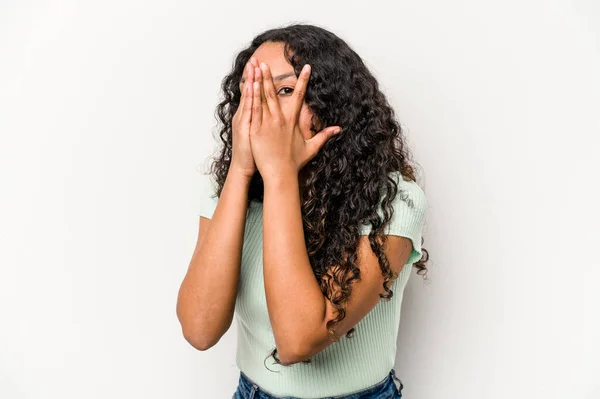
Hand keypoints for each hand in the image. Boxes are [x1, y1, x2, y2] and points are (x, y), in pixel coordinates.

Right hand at [230, 57, 258, 178]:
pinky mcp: (245, 127)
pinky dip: (249, 96)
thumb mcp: (259, 135)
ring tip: (253, 66)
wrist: (244, 166)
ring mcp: (245, 120)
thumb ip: (265, 123)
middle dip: (252, 74)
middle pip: (250, 91)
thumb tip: (273, 115)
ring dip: (251, 80)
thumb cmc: (254, 153)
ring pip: (249, 97)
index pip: (253, 94)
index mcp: (251, 116)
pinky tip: (251, 85)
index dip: (256, 79)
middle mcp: (246, 115)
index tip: (259, 65)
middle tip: (255, 58)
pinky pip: (249, 109)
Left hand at [249, 62, 341, 179]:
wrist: (280, 174)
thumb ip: (324, 136)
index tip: (307, 67)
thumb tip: (338, 129)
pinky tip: (248, 86)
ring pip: (261, 98)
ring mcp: (266, 124)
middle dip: (270, 77)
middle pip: (274, 93)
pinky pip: (252, 110)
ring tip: (254, 69)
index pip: (299, 96)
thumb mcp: (312, 147)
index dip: (303, 80)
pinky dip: (250, 97)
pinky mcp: (255, 130)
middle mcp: (280, 119)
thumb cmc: (294, 162)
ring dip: (258, 82)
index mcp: (292, 121)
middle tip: (265, 63)